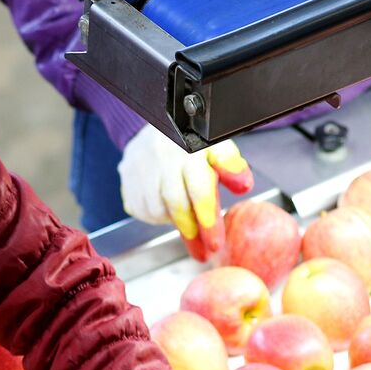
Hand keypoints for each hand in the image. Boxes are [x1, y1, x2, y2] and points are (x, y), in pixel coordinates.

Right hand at [118, 125, 253, 261]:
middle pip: (175, 203)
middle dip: (190, 230)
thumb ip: (232, 167)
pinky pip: (138, 206)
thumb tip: (244, 187)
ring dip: (172, 222)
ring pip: (155, 208)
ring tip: (185, 223)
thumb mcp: (218, 148)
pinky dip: (153, 216)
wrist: (160, 120)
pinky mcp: (127, 172)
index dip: (207, 220)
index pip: (199, 190)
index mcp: (191, 149)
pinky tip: (165, 211)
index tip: (214, 244)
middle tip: (202, 249)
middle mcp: (162, 155)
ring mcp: (141, 164)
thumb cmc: (194, 141)